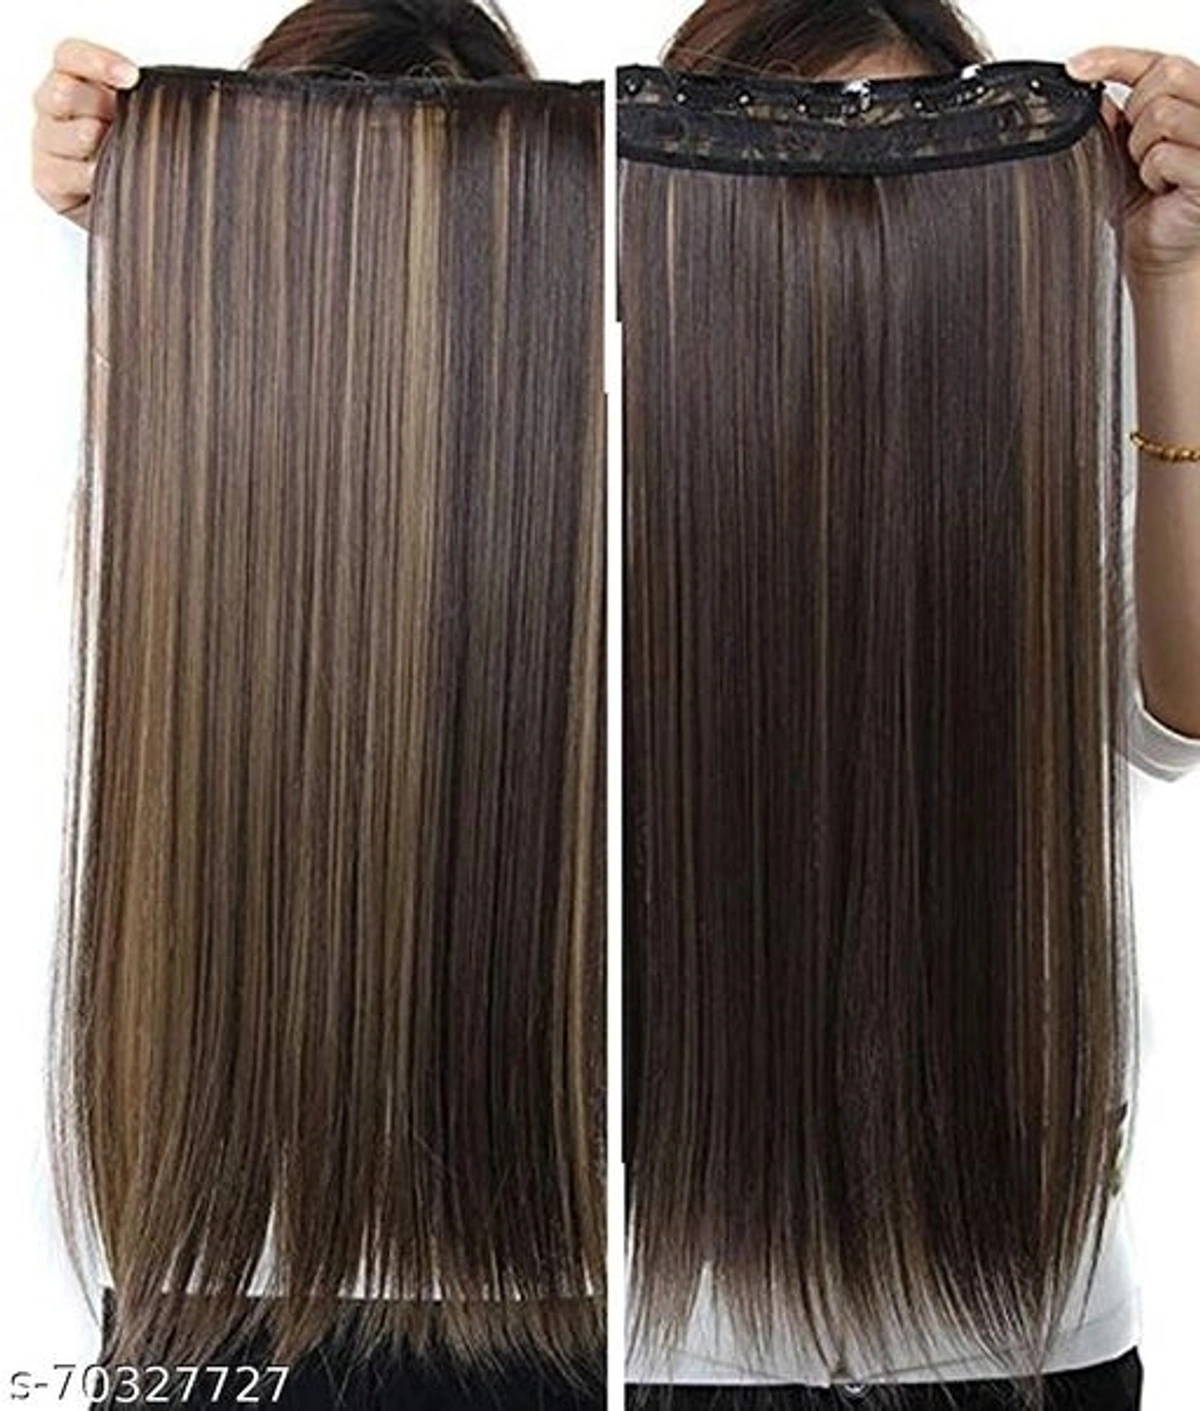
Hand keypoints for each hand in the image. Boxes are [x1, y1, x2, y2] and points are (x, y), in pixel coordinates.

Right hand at [32, 39, 138, 226]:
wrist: (135, 207)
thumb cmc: (138, 157)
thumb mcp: (144, 121)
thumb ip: (142, 100)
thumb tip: (163, 95)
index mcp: (74, 83)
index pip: (69, 57)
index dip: (97, 62)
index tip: (131, 77)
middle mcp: (53, 109)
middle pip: (64, 91)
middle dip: (102, 109)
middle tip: (123, 127)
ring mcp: (47, 142)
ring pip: (68, 133)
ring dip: (101, 146)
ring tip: (119, 157)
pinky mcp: (46, 178)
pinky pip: (67, 172)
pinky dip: (93, 176)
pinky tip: (107, 178)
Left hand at [1067, 48, 1199, 288]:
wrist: (1156, 251)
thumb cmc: (1143, 204)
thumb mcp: (1118, 154)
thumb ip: (1113, 121)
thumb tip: (1092, 95)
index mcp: (1190, 99)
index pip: (1156, 61)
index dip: (1113, 59)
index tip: (1075, 69)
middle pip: (1166, 77)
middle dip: (1135, 113)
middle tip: (1133, 150)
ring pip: (1163, 115)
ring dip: (1141, 150)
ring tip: (1149, 174)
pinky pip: (1165, 155)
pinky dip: (1151, 174)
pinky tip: (1160, 189)